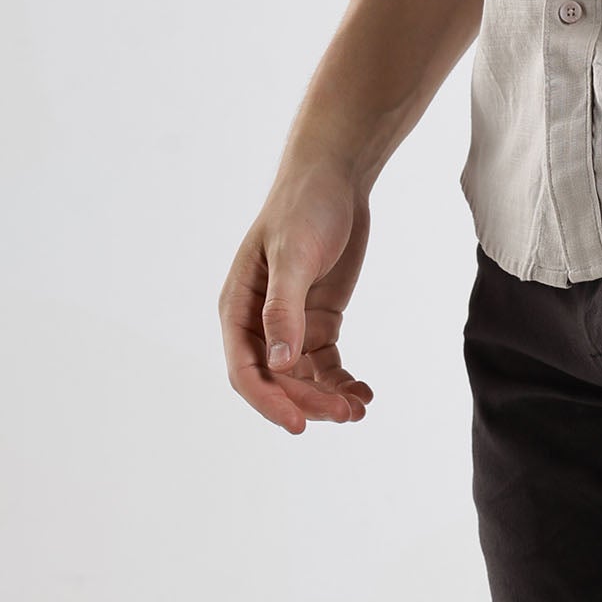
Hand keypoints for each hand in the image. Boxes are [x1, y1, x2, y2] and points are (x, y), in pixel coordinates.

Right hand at [219, 158, 375, 433]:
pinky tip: (363, 393)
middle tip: (346, 414)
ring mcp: (291, 322)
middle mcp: (260, 322)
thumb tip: (279, 364)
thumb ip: (284, 310)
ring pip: (303, 379)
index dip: (268, 402)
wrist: (336, 176)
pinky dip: (341, 381)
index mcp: (239, 308)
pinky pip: (325, 363)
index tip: (299, 426)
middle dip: (308, 402)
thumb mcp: (293, 256)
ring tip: (359, 409)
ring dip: (327, 398)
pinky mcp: (319, 319)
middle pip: (277, 380)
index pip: (245, 371)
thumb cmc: (303, 207)